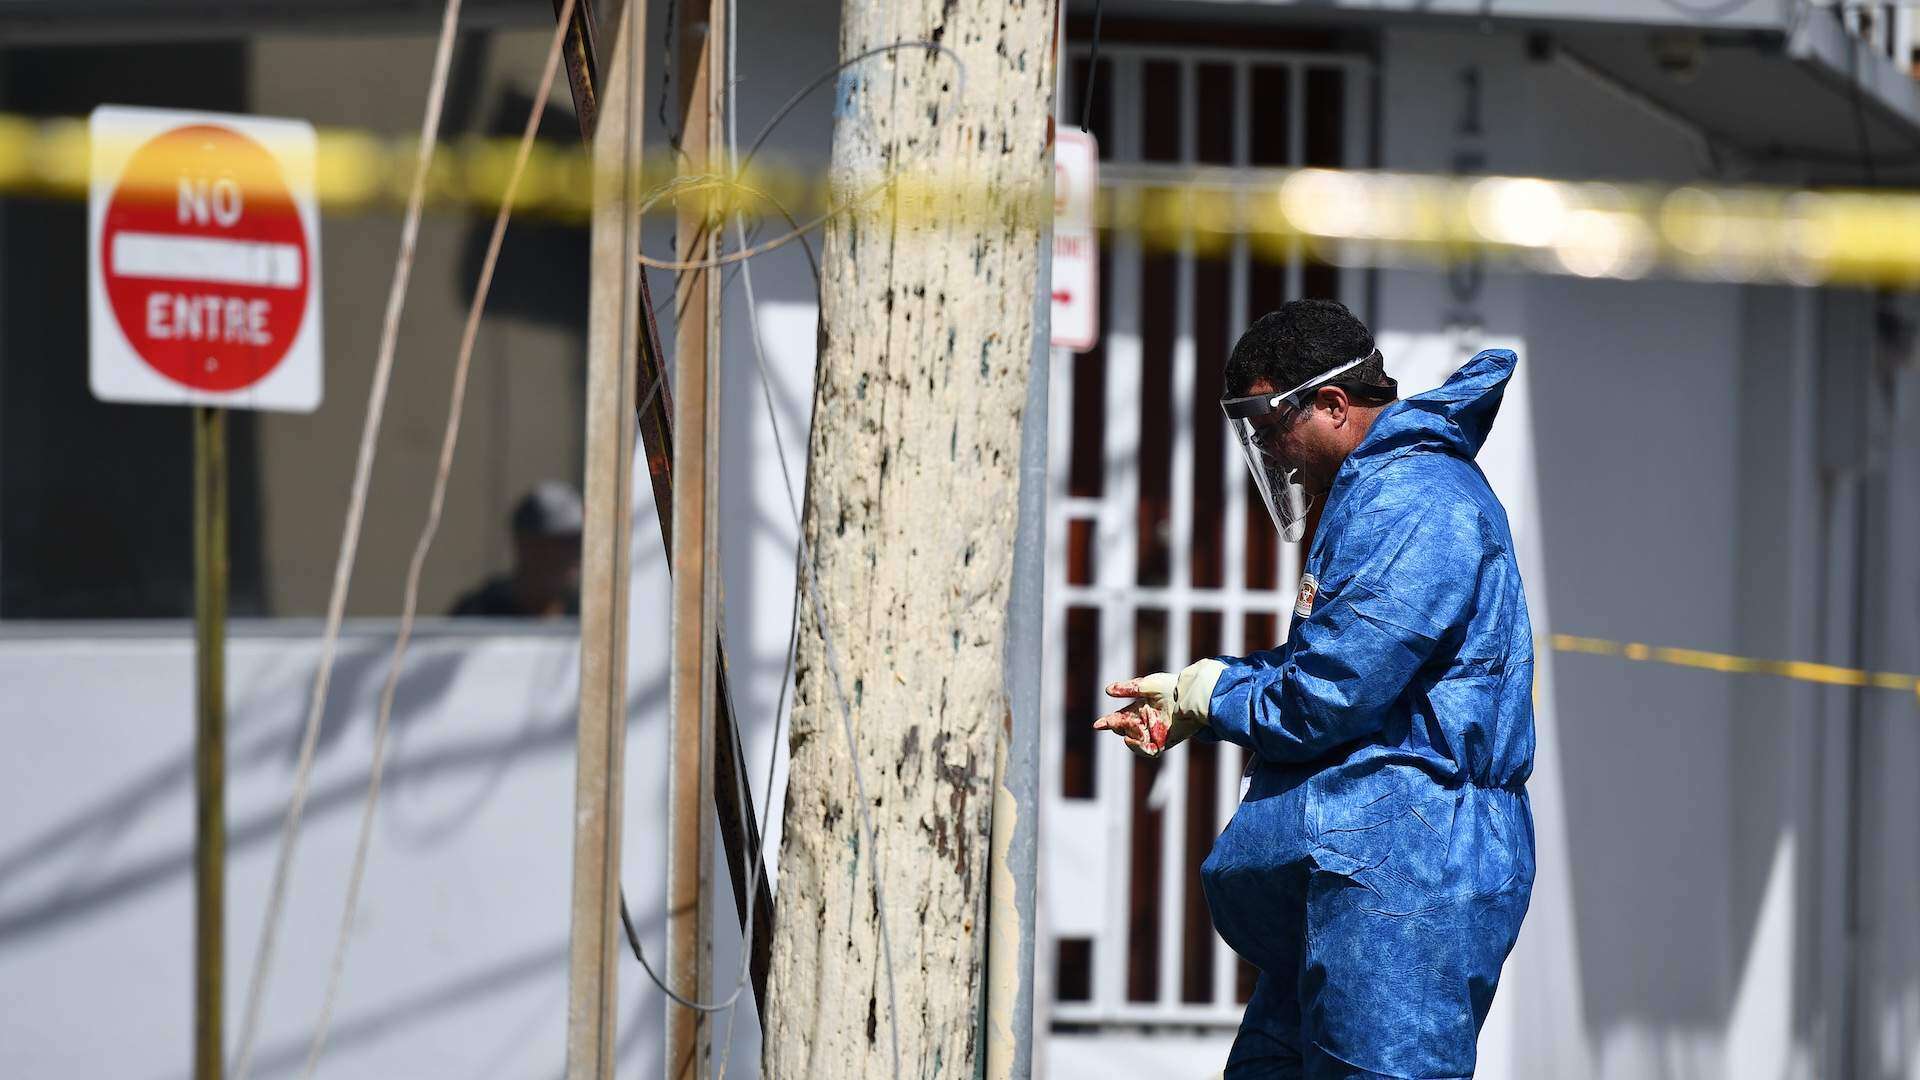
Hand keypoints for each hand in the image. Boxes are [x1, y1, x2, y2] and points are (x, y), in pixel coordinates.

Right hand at [1093, 658, 1223, 758]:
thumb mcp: (1147, 685)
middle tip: (1113, 723)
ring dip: (1128, 737)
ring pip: (1134, 741)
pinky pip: (1149, 750)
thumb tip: (1107, 690)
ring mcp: (1155, 733)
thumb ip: (1128, 689)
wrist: (1191, 696)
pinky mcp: (1165, 741)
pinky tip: (1131, 740)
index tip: (1097, 725)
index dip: (1108, 721)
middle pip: (1125, 729)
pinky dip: (1139, 747)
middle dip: (1116, 727)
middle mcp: (1146, 722)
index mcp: (1140, 708)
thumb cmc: (1171, 687)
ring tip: (1126, 731)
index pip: (1121, 717)